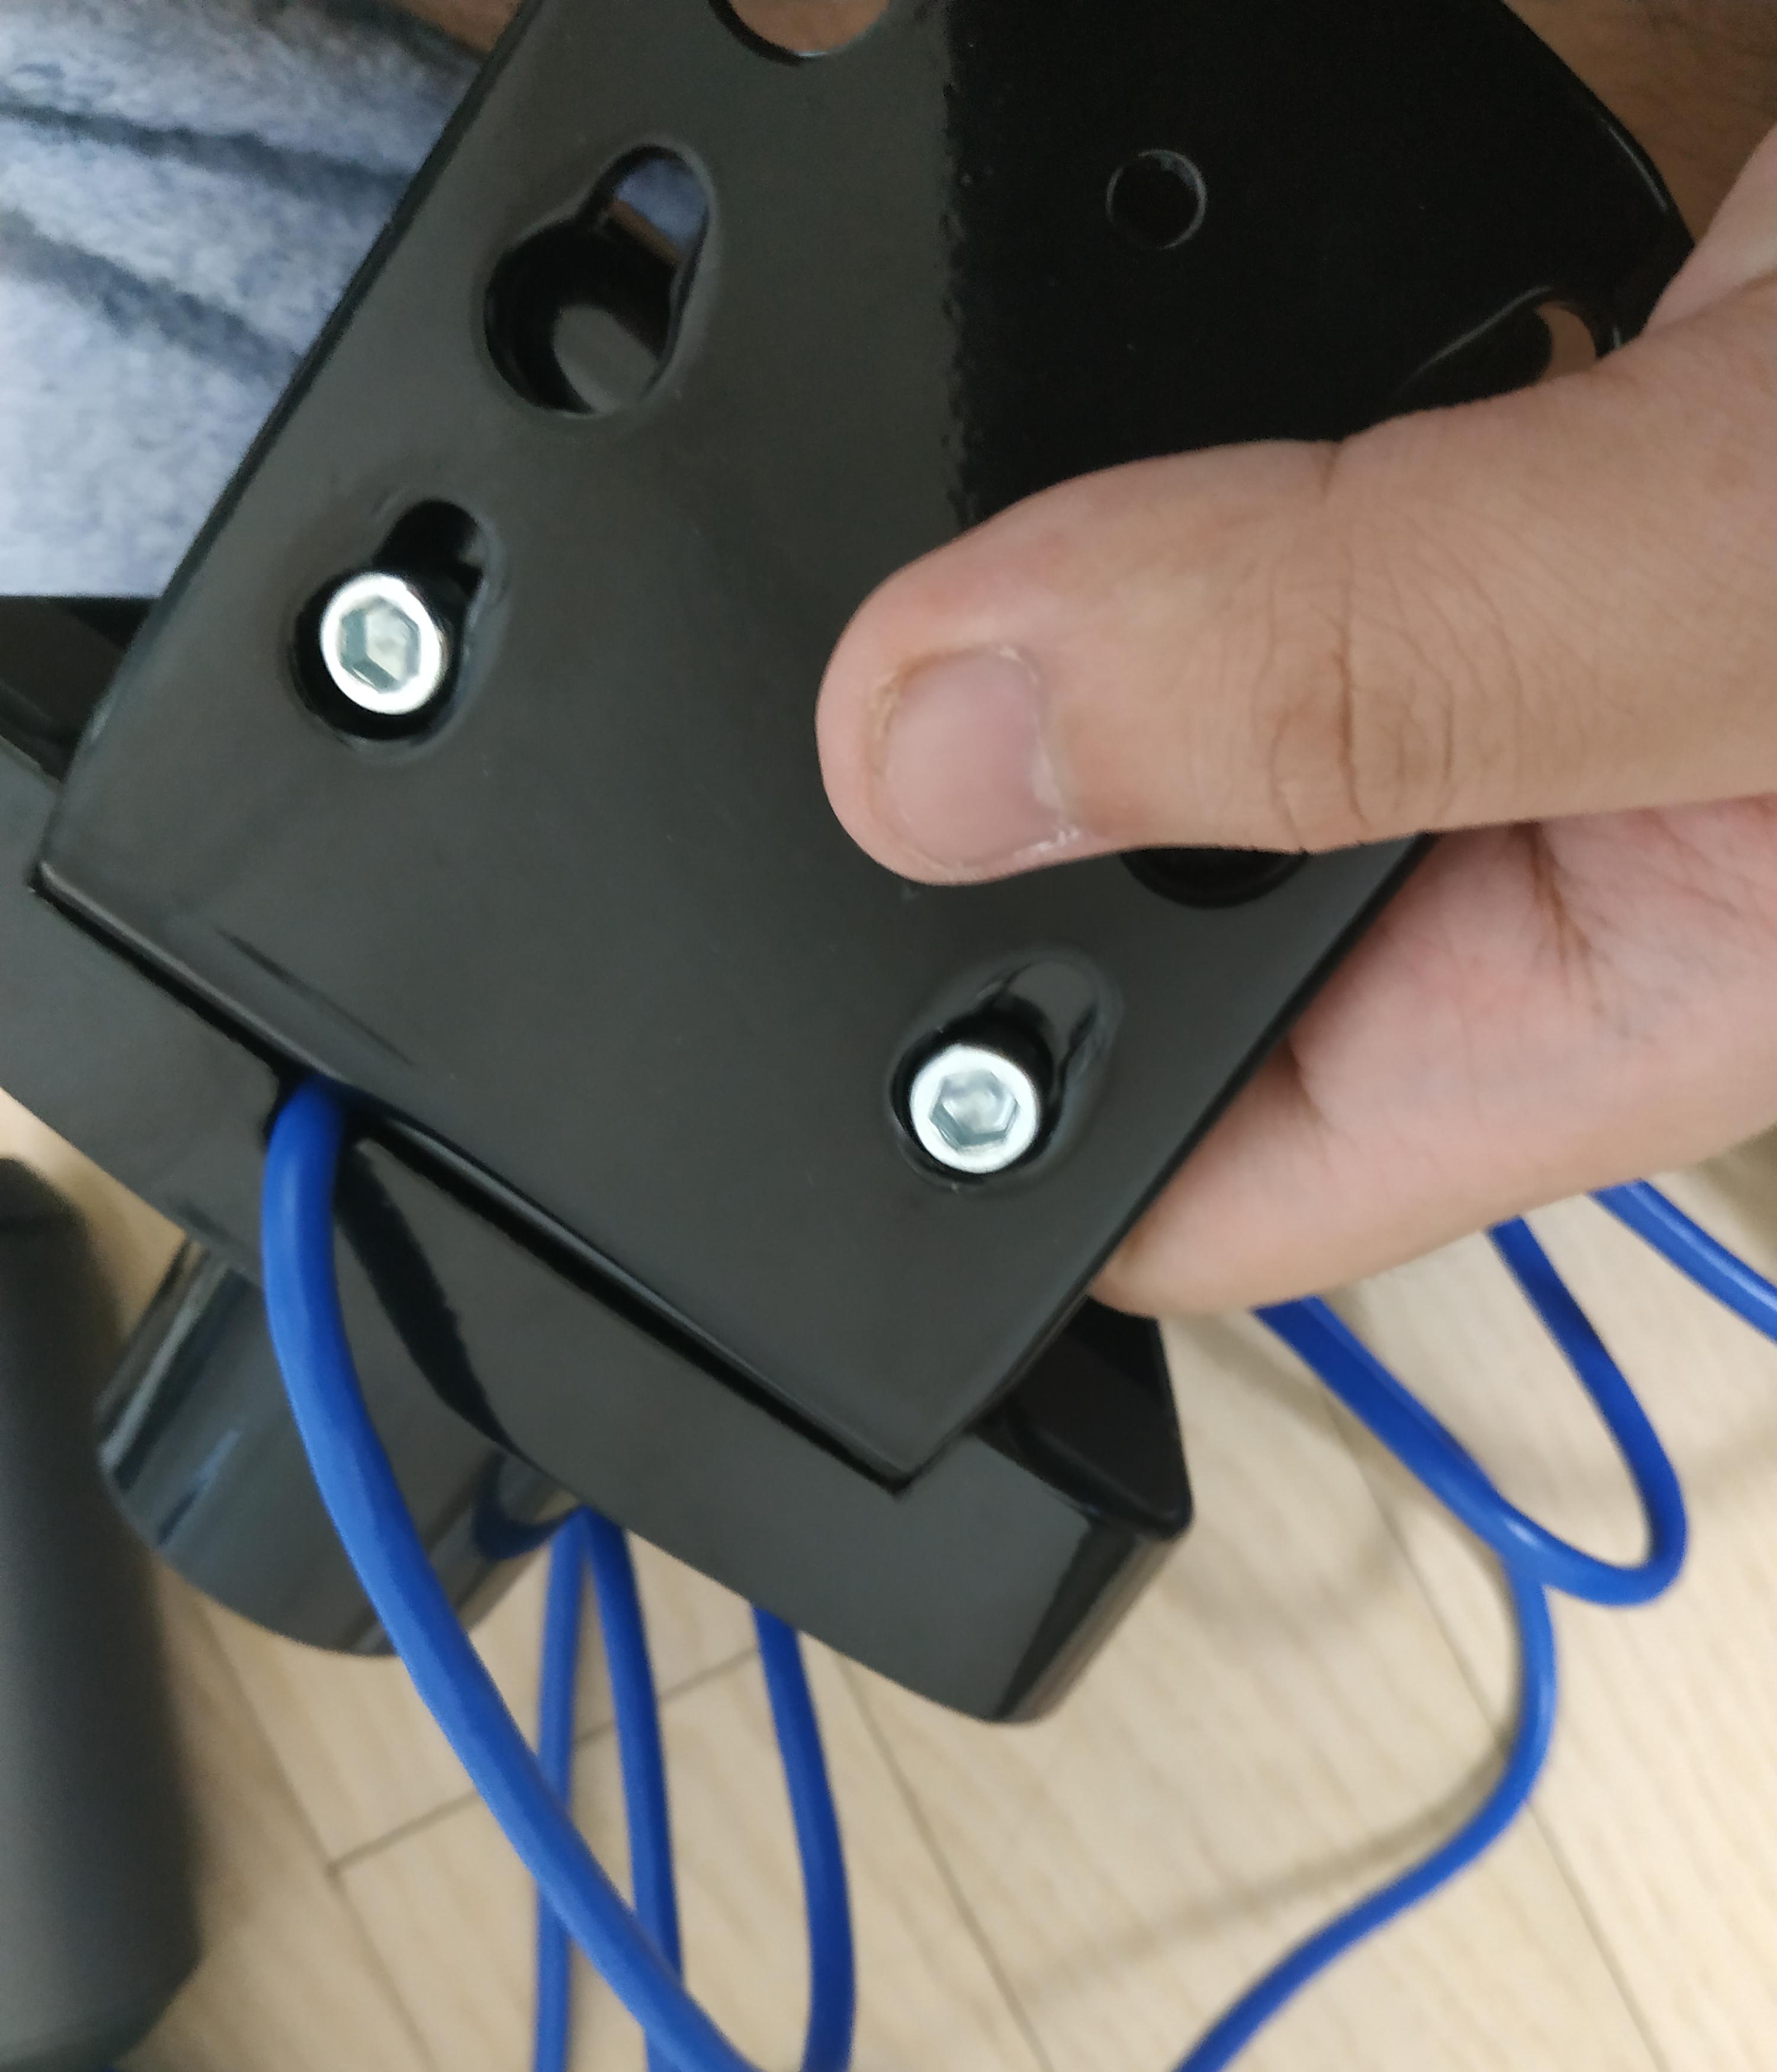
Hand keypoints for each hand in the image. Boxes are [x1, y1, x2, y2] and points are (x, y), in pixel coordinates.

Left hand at [817, 117, 1776, 1315]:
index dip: (963, 1174)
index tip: (732, 1077)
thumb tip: (945, 742)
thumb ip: (1374, 665)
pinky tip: (1047, 300)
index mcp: (1631, 980)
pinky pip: (1278, 445)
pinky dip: (1157, 374)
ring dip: (1035, 585)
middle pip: (1161, 918)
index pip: (1215, 1186)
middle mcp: (1570, 825)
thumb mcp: (1760, 578)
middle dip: (963, 826)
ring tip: (832, 484)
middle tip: (725, 707)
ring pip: (1197, 663)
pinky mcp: (1546, 415)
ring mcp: (1541, 613)